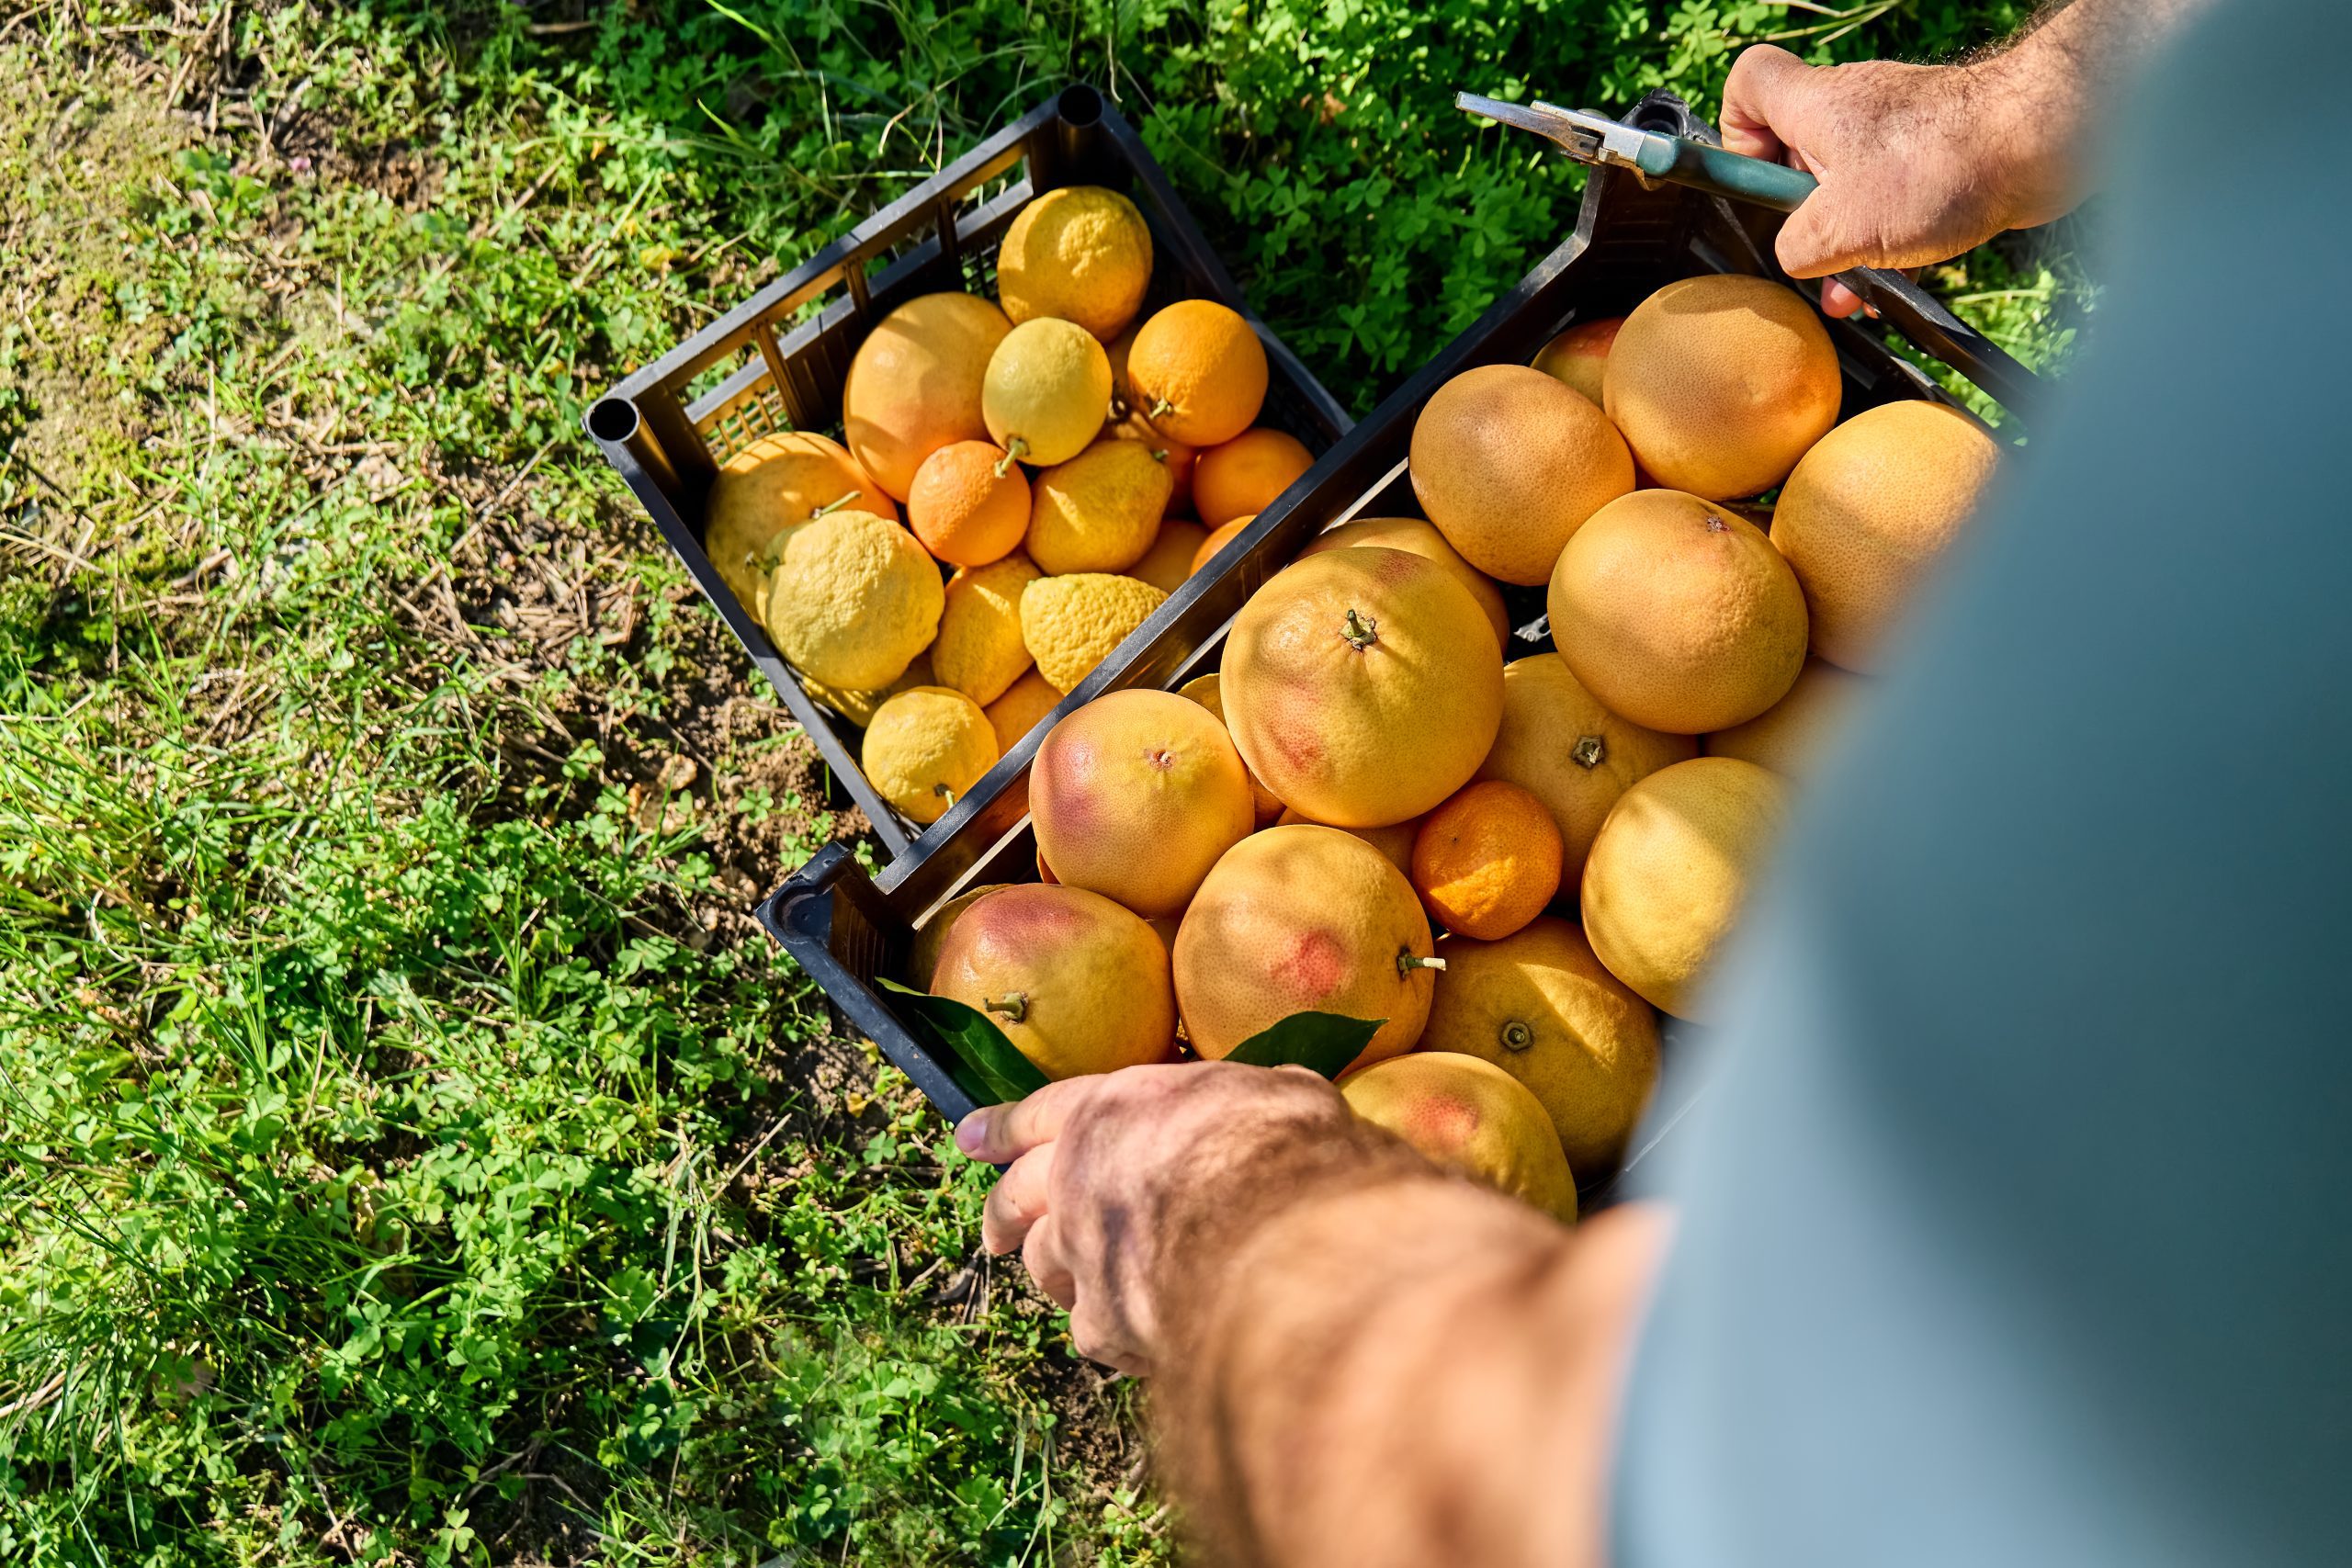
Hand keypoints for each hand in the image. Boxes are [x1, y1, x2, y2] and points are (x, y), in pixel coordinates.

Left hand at [955, 1061, 1410, 1374]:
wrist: (1278, 1245)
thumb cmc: (1284, 1152)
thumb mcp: (1276, 1096)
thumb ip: (1249, 1103)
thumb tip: (1277, 1101)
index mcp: (1111, 1110)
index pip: (1039, 1113)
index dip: (1002, 1127)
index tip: (969, 1138)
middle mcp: (1077, 1178)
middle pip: (1016, 1197)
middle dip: (1001, 1214)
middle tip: (992, 1235)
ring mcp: (1082, 1252)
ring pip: (1045, 1267)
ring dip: (1057, 1275)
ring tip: (1073, 1289)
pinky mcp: (1101, 1321)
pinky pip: (1093, 1331)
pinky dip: (1114, 1333)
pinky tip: (1139, 1340)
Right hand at [1722, 45, 2076, 316]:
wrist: (2038, 144)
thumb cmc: (1943, 165)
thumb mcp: (1840, 228)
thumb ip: (1797, 247)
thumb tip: (1795, 255)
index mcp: (1816, 107)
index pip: (1748, 84)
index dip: (1737, 135)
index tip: (1755, 183)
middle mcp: (1854, 108)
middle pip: (1796, 150)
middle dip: (1799, 212)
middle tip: (1810, 248)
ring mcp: (1897, 128)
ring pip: (1848, 183)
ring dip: (1845, 237)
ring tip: (1853, 284)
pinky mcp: (1936, 152)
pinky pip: (1892, 197)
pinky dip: (1887, 235)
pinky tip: (1898, 274)